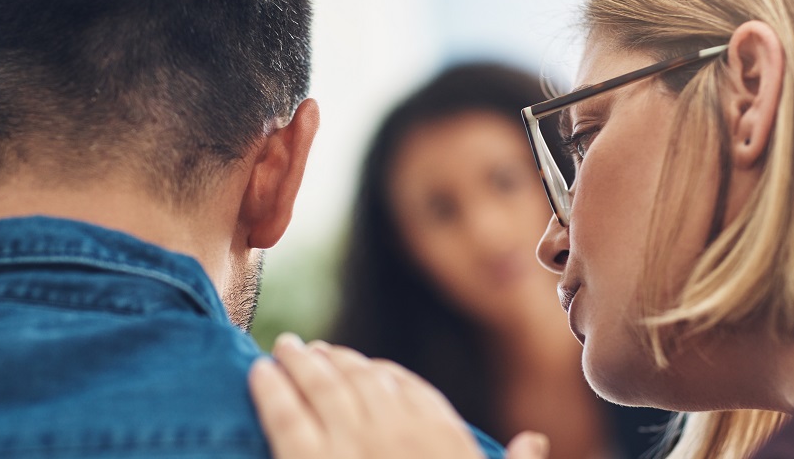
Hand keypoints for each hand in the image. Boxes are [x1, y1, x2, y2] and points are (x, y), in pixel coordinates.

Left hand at [248, 333, 550, 458]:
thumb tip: (535, 439)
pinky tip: (258, 373)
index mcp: (440, 437)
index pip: (407, 388)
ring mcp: (349, 444)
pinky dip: (270, 389)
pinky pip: (284, 415)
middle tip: (314, 349)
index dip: (380, 373)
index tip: (364, 365)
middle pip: (360, 378)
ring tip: (284, 349)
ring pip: (320, 386)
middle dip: (336, 360)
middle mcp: (396, 430)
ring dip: (301, 362)